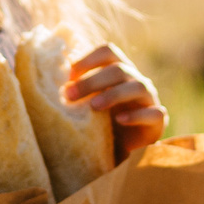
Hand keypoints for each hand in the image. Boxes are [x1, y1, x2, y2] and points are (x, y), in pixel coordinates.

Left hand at [66, 42, 166, 161]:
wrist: (125, 151)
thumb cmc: (102, 123)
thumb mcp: (87, 104)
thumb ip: (75, 92)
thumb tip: (45, 80)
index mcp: (119, 71)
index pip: (108, 52)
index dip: (88, 58)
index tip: (68, 74)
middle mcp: (136, 80)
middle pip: (119, 69)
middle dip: (92, 80)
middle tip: (69, 95)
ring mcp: (150, 99)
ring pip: (138, 86)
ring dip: (113, 94)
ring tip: (93, 107)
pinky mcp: (158, 120)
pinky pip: (153, 113)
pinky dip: (136, 114)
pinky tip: (120, 120)